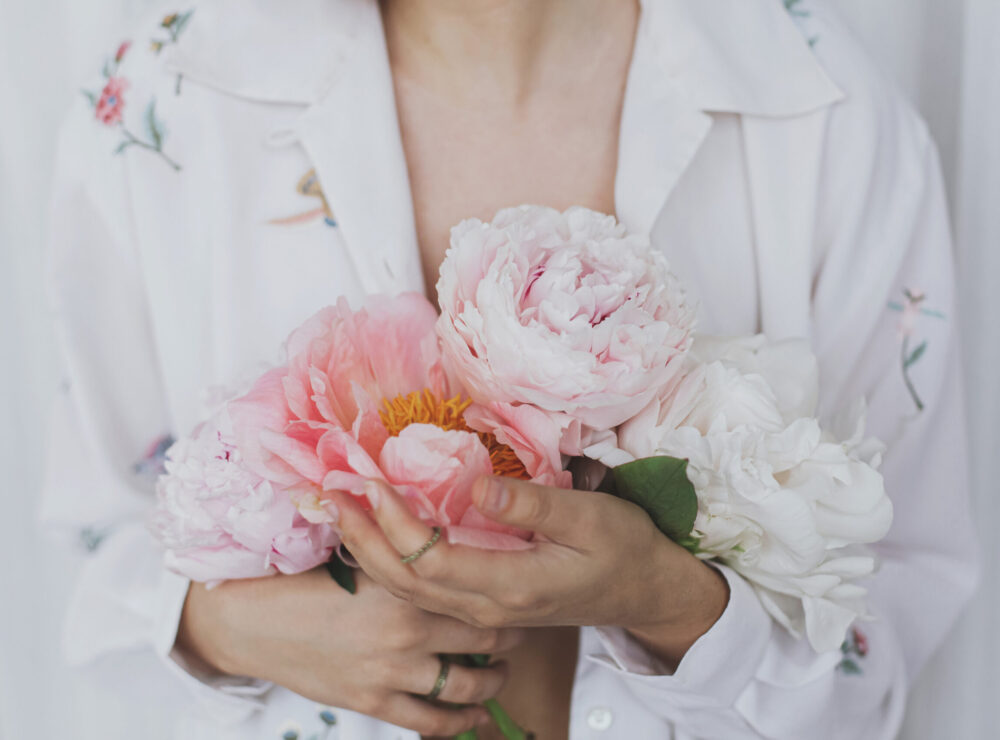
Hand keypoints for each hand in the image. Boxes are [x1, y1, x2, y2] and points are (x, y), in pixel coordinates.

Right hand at [177, 567, 524, 735]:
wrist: (256, 621)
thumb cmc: (306, 582)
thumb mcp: (359, 559)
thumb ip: (402, 555)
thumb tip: (438, 534)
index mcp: (406, 583)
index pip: (473, 589)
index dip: (500, 593)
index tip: (511, 592)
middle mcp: (407, 627)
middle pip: (483, 635)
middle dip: (508, 638)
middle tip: (518, 634)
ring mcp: (393, 668)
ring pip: (466, 683)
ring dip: (492, 681)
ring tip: (500, 674)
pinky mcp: (375, 700)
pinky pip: (431, 721)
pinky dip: (459, 722)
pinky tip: (475, 717)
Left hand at [334, 477, 729, 667]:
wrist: (645, 591)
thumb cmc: (623, 548)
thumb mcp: (589, 518)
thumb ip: (531, 505)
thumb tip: (476, 485)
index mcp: (510, 587)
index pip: (430, 561)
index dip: (394, 525)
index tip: (370, 483)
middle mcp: (487, 608)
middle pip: (406, 584)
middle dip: (364, 539)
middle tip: (332, 494)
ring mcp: (485, 613)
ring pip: (410, 593)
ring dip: (371, 553)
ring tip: (342, 512)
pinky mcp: (487, 605)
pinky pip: (426, 592)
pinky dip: (394, 564)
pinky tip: (380, 538)